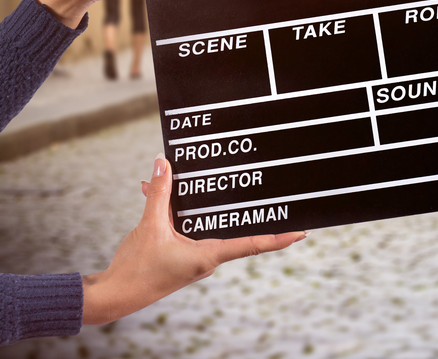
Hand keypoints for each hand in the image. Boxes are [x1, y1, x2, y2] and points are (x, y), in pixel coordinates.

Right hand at [82, 154, 305, 325]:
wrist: (113, 296)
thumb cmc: (135, 268)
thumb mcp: (149, 226)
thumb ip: (159, 194)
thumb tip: (162, 164)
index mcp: (208, 256)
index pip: (251, 244)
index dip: (278, 238)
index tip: (302, 232)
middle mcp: (207, 258)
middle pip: (236, 232)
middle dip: (249, 213)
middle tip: (271, 194)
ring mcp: (195, 258)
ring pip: (210, 226)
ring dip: (209, 207)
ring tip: (214, 181)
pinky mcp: (181, 256)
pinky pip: (189, 229)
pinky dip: (181, 212)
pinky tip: (159, 190)